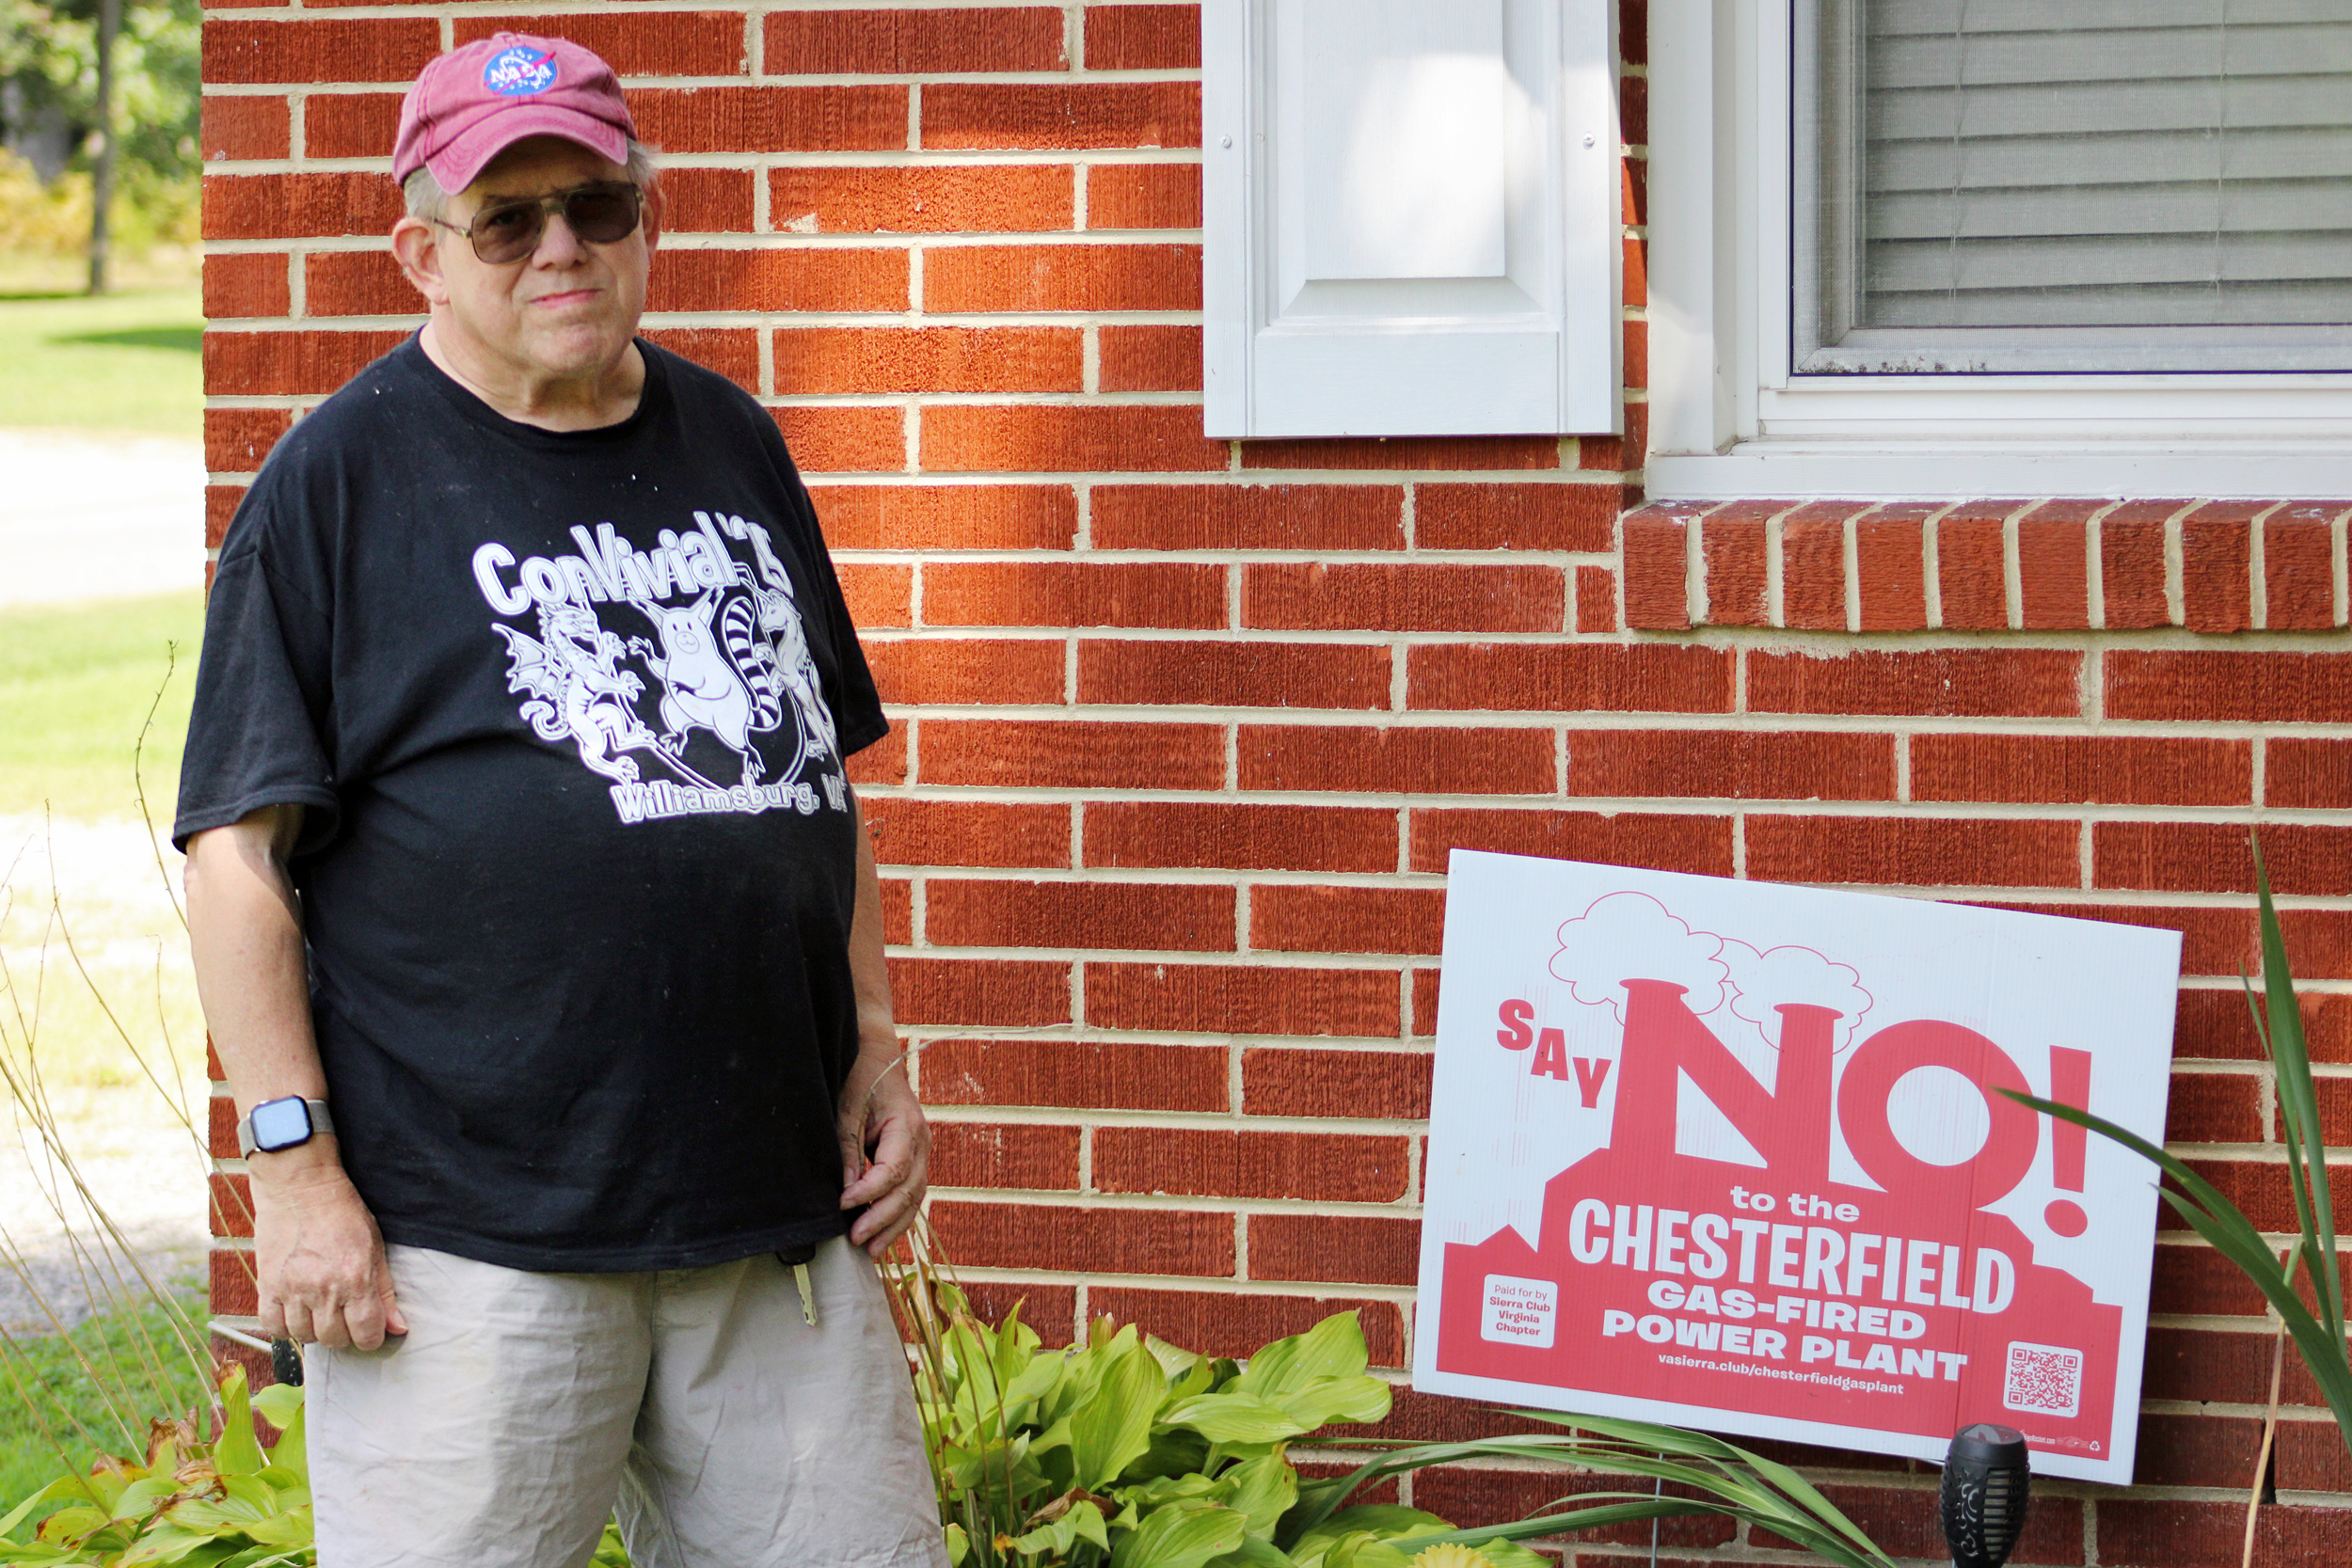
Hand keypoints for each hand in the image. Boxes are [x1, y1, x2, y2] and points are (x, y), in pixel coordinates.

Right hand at [252, 1156, 405, 1349]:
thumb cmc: (342, 1212)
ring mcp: (292, 1290)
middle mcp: (323, 1289)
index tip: (369, 1330)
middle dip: (344, 1333)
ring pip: (305, 1337)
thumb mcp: (375, 1246)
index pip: (366, 1333)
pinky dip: (285, 1327)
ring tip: (320, 1310)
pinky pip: (273, 1327)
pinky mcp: (267, 1286)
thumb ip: (385, 1291)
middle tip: (344, 1316)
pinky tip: (296, 1312)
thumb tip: (398, 1327)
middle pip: (335, 1340)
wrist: (300, 1187)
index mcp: (356, 1279)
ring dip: (315, 1330)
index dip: (372, 1337)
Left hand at [838, 1046, 928, 1257]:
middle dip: (883, 1218)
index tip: (843, 1205)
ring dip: (893, 1225)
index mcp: (908, 1126)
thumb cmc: (860, 1077)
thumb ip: (847, 1149)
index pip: (893, 1170)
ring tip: (870, 1250)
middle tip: (856, 1239)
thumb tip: (845, 1190)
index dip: (869, 1192)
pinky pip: (911, 1193)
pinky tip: (881, 1236)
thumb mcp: (847, 1108)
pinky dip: (897, 1216)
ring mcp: (922, 1152)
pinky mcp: (914, 1160)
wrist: (878, 1056)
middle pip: (909, 1190)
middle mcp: (922, 1143)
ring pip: (915, 1198)